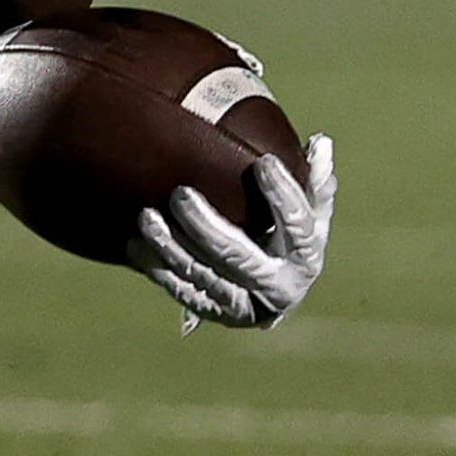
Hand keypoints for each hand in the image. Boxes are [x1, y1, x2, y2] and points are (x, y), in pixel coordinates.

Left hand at [128, 134, 334, 329]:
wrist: (272, 289)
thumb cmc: (287, 237)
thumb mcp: (310, 213)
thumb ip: (314, 181)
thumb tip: (321, 142)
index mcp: (306, 258)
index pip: (297, 225)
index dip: (281, 194)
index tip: (263, 162)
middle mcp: (278, 286)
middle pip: (238, 256)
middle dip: (205, 225)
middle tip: (180, 193)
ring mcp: (243, 304)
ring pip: (202, 275)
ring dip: (170, 246)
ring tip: (146, 215)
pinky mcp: (213, 312)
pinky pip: (180, 290)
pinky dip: (156, 267)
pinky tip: (134, 244)